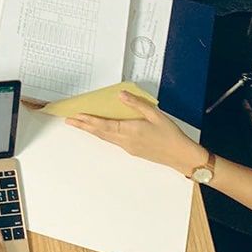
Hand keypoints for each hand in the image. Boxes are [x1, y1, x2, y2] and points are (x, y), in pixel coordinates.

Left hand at [67, 92, 205, 174]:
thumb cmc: (171, 135)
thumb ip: (137, 104)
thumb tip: (121, 96)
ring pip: (105, 138)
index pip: (104, 125)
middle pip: (100, 133)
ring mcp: (128, 147)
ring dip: (91, 130)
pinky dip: (102, 134)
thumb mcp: (156, 115)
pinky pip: (113, 141)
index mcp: (130, 131)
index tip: (76, 116)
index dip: (89, 120)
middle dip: (83, 126)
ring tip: (80, 124)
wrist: (181, 156)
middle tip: (69, 121)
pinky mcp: (132, 150)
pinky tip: (101, 131)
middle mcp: (126, 141)